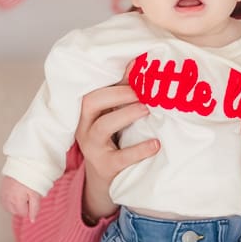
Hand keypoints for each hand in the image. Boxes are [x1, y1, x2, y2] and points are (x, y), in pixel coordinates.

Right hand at [0, 176, 40, 222]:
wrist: (22, 165)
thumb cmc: (30, 179)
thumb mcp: (36, 194)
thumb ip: (35, 208)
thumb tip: (32, 220)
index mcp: (16, 201)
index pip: (23, 214)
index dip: (29, 207)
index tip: (31, 197)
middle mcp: (7, 200)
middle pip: (16, 212)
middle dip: (22, 206)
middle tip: (26, 194)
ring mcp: (2, 196)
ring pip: (10, 208)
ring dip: (16, 203)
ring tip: (20, 192)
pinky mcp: (0, 192)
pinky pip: (5, 202)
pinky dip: (10, 200)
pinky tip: (15, 192)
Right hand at [75, 79, 159, 220]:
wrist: (105, 179)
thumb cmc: (112, 140)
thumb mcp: (113, 115)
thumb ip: (124, 92)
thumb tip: (139, 63)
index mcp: (86, 111)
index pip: (93, 89)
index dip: (114, 78)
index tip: (138, 67)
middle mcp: (84, 127)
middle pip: (90, 102)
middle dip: (117, 93)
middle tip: (142, 92)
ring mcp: (92, 148)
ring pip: (101, 127)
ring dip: (125, 115)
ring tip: (147, 109)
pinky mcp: (105, 167)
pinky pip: (120, 157)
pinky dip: (139, 149)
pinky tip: (156, 144)